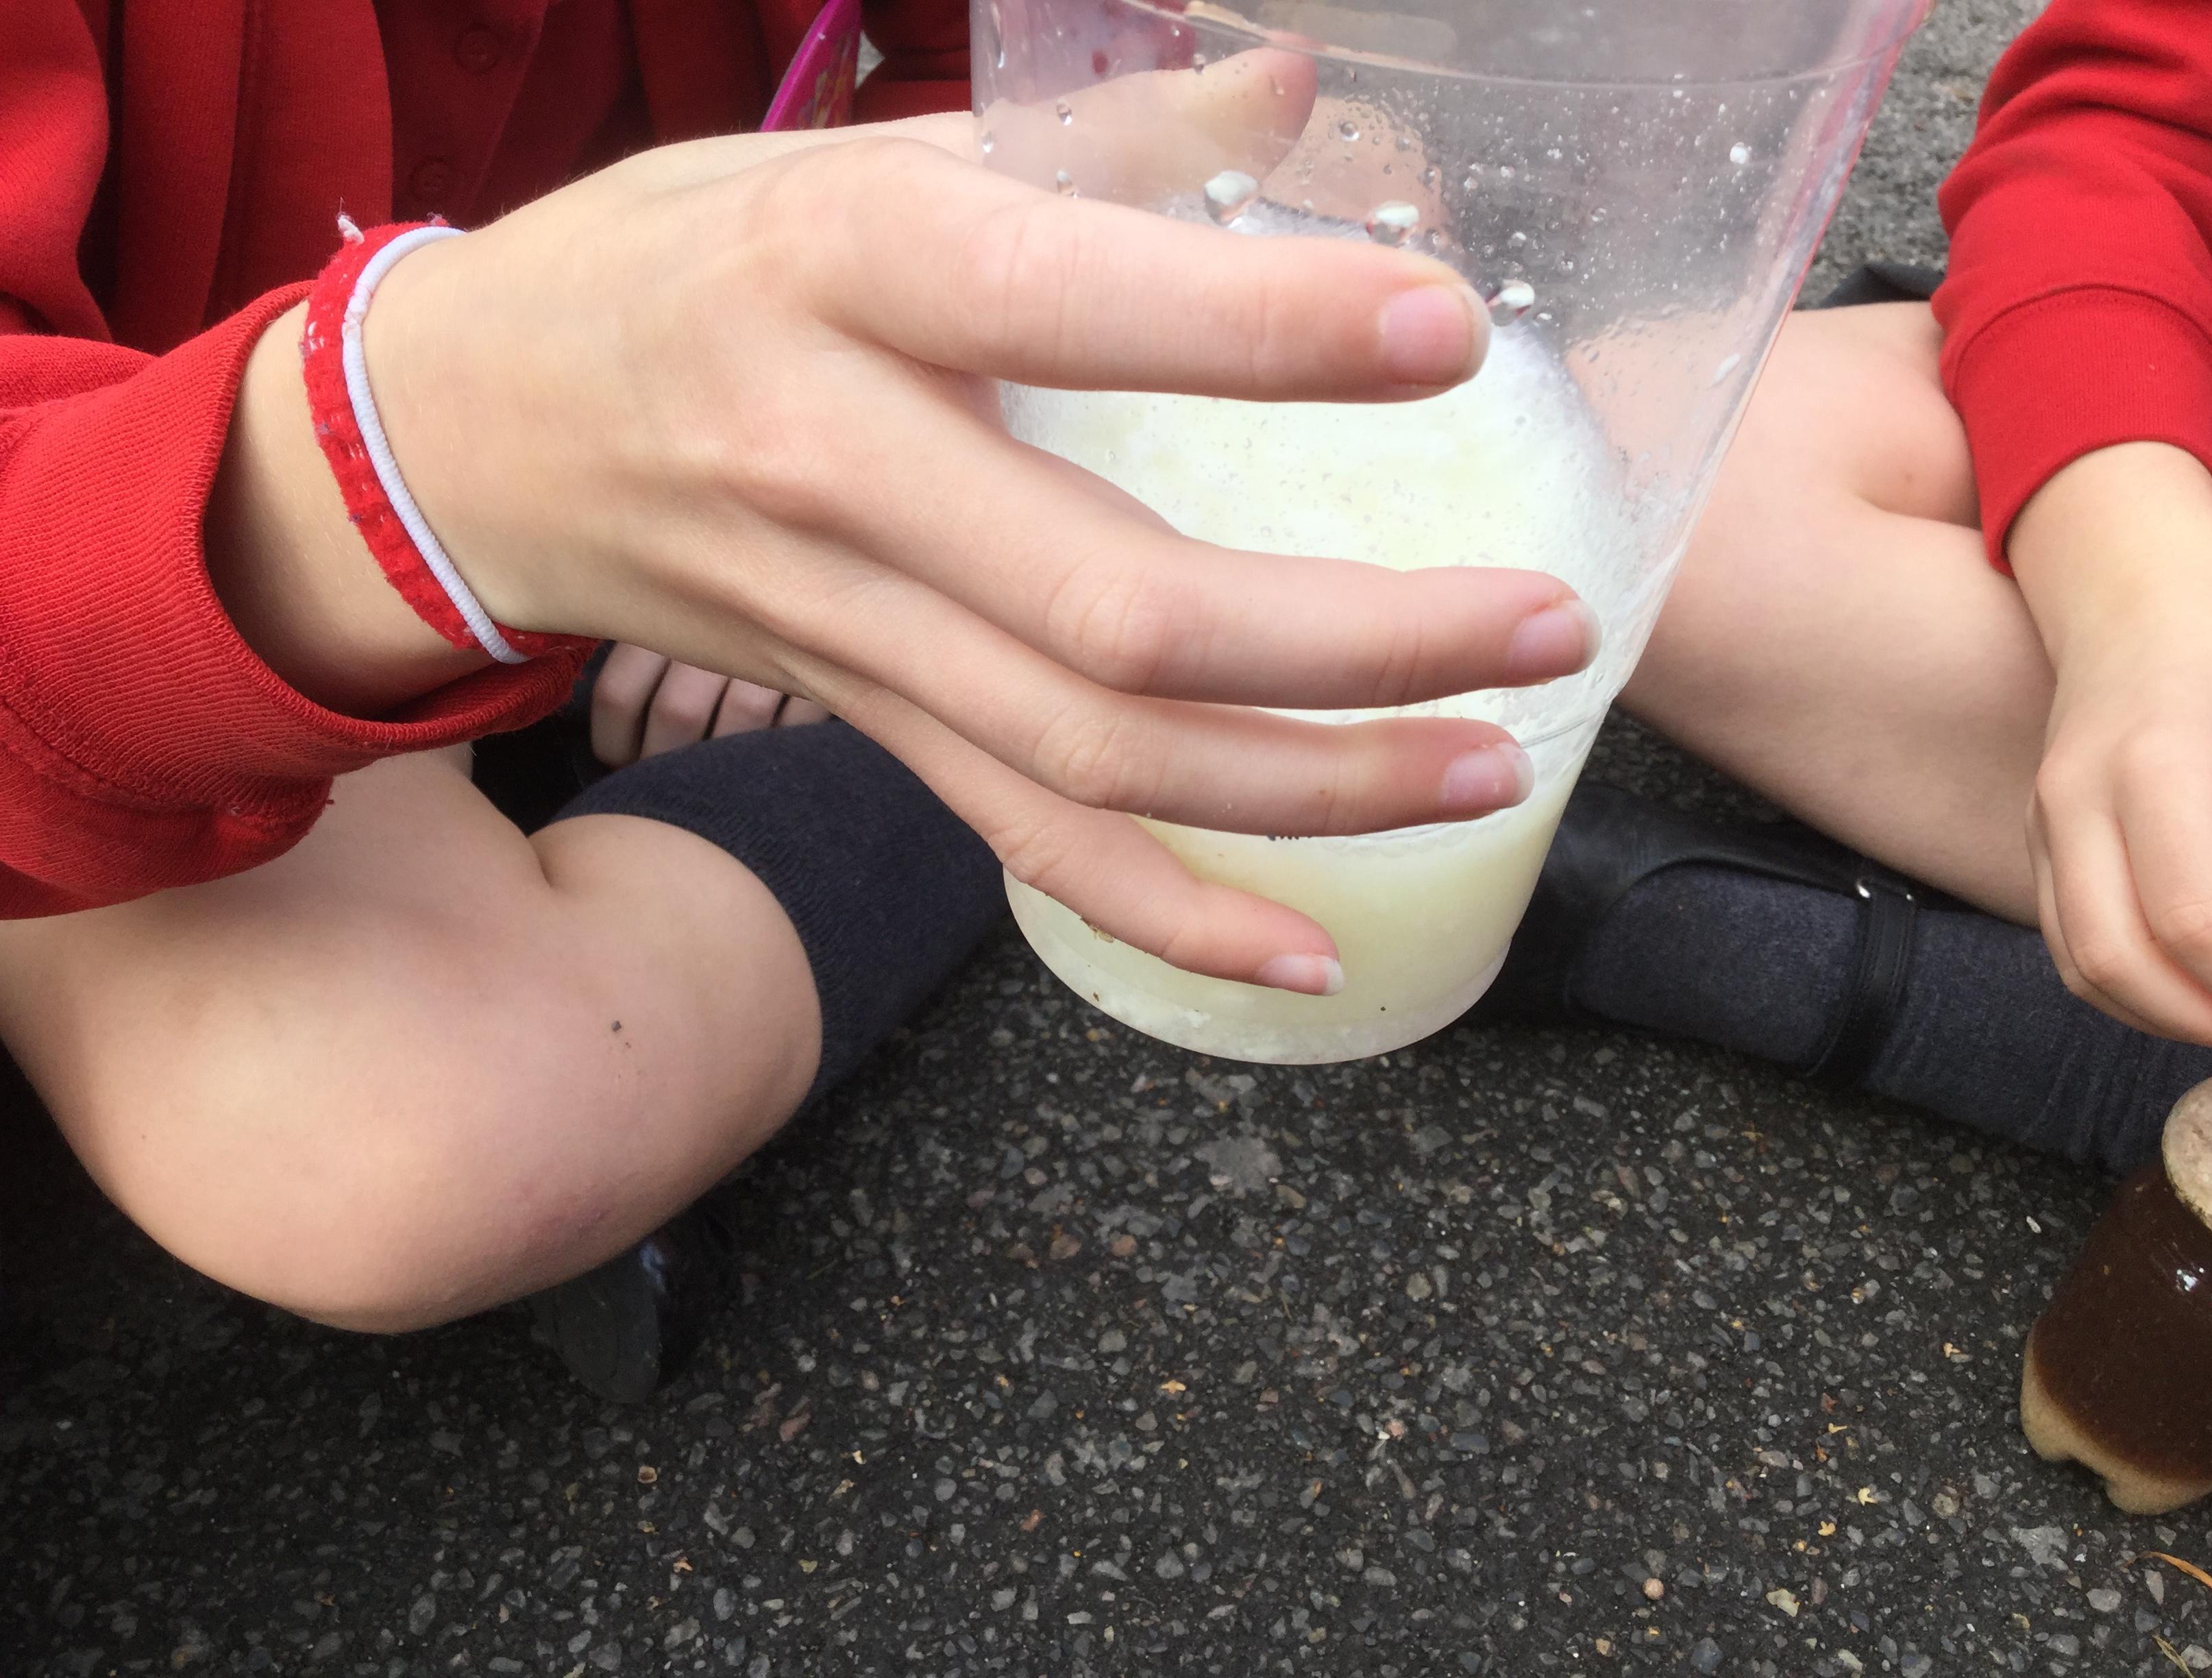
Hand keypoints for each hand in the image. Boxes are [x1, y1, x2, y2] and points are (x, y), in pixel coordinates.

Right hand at [228, 77, 1597, 992]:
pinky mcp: (859, 722)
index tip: (1448, 334)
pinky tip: (1313, 954)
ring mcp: (845, 628)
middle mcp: (837, 470)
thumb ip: (1090, 134)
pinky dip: (1169, 918)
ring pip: (1091, 758)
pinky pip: (1020, 843)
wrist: (467, 434)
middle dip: (1354, 641)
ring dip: (1309, 789)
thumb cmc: (677, 260)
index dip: (1261, 333)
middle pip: (1116, 608)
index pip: (1061, 307)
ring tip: (1489, 767)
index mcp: (842, 277)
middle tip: (1546, 625)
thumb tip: (1301, 83)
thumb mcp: (847, 155)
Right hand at [2012, 442, 2211, 1043]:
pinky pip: (2068, 946)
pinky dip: (2133, 990)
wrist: (2137, 599)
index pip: (2199, 918)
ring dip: (2167, 1017)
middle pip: (2117, 960)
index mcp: (2156, 763)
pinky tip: (2198, 989)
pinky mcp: (2038, 842)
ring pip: (2083, 966)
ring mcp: (2044, 823)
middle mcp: (2077, 799)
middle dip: (2207, 1019)